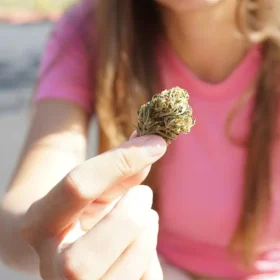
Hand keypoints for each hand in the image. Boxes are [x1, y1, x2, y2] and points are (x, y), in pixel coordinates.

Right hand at [20, 135, 165, 278]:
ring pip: (121, 275)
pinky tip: (140, 243)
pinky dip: (149, 259)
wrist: (60, 245)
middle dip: (128, 220)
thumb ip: (121, 167)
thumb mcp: (92, 185)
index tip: (156, 143)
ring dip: (145, 236)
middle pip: (83, 260)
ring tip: (145, 217)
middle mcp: (50, 268)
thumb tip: (153, 143)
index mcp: (38, 224)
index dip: (121, 161)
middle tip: (144, 194)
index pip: (77, 188)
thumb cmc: (79, 207)